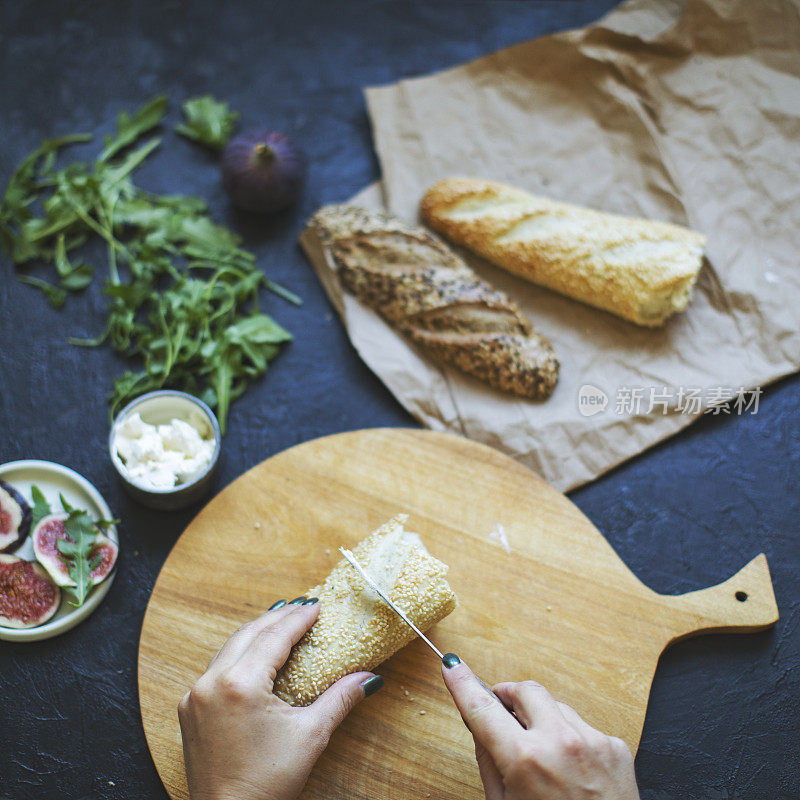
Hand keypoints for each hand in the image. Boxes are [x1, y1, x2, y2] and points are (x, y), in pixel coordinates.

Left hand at [178, 598, 382, 799]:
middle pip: (249, 633)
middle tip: (303, 608)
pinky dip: (238, 653)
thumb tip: (369, 678)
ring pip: (230, 647)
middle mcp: (212, 682)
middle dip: (278, 618)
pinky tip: (255, 654)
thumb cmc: (267, 783)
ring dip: (256, 632)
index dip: (299, 619)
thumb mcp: (311, 735)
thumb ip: (340, 699)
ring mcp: (195, 695)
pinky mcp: (189, 709)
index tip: (318, 606)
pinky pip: (216, 667)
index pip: (275, 637)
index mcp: (241, 684)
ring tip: (281, 623)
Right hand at [440, 655, 639, 799]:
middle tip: (502, 711)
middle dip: (509, 696)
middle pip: (525, 690)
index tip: (452, 666)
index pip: (483, 708)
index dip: (463, 684)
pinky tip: (571, 770)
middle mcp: (560, 742)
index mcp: (526, 760)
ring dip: (543, 721)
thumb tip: (480, 724)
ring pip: (556, 708)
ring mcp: (592, 741)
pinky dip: (571, 740)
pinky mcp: (615, 747)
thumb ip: (489, 761)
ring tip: (544, 758)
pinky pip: (584, 728)